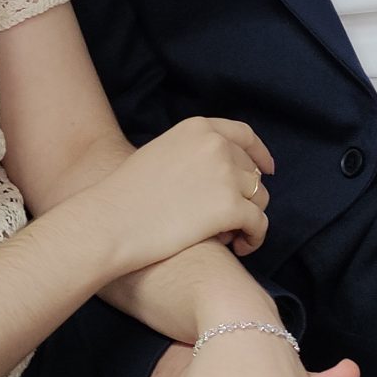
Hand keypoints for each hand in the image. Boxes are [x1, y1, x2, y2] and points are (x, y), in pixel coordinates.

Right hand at [83, 117, 275, 272]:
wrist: (109, 221)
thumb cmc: (125, 196)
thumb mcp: (161, 154)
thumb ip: (191, 154)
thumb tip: (217, 171)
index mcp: (198, 128)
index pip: (244, 135)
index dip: (259, 154)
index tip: (267, 170)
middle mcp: (216, 145)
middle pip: (253, 171)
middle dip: (247, 196)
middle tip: (230, 220)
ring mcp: (225, 174)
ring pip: (261, 198)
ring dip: (249, 218)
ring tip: (230, 236)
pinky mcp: (229, 207)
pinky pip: (259, 223)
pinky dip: (255, 238)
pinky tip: (240, 248)